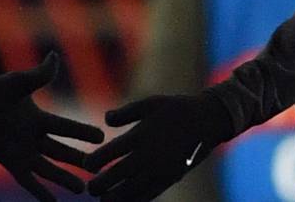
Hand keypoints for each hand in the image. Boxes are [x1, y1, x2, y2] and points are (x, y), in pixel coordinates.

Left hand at [0, 53, 103, 200]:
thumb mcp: (19, 83)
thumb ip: (40, 75)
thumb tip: (55, 57)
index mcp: (38, 118)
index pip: (68, 128)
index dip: (84, 132)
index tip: (102, 136)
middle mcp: (33, 137)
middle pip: (62, 152)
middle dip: (80, 160)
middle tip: (100, 168)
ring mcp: (22, 152)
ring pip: (49, 169)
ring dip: (65, 179)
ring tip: (84, 189)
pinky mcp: (10, 162)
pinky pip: (29, 181)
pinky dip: (41, 192)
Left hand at [84, 92, 233, 201]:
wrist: (208, 121)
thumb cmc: (176, 109)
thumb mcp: (150, 103)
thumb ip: (125, 113)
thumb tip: (105, 120)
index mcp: (140, 135)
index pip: (109, 154)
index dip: (94, 162)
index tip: (87, 164)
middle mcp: (148, 156)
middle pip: (116, 176)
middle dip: (99, 185)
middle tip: (90, 189)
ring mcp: (160, 170)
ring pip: (131, 192)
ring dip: (115, 198)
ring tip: (103, 200)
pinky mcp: (170, 179)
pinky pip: (149, 195)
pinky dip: (135, 201)